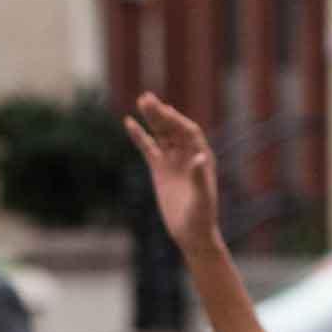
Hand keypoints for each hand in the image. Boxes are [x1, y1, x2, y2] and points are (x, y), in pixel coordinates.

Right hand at [123, 93, 221, 253]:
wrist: (192, 234)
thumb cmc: (201, 218)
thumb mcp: (202, 199)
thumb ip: (199, 179)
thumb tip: (198, 158)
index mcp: (202, 156)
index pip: (188, 132)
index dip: (176, 120)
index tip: (164, 110)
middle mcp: (188, 154)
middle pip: (173, 128)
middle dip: (161, 114)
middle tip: (146, 97)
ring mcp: (173, 160)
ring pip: (161, 134)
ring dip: (152, 118)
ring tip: (141, 100)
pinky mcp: (159, 169)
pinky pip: (148, 148)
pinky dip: (140, 136)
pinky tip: (129, 122)